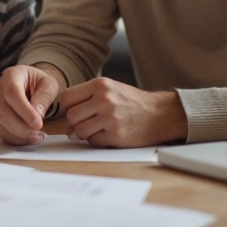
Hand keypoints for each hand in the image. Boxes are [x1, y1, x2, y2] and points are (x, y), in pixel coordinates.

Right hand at [0, 65, 59, 144]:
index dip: (24, 110)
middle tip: (38, 133)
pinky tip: (28, 139)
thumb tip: (37, 113)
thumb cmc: (41, 83)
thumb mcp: (49, 84)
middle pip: (2, 109)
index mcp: (12, 75)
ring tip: (36, 137)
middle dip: (20, 126)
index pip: (12, 92)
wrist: (33, 85)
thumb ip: (45, 96)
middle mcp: (0, 88)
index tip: (38, 123)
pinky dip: (13, 138)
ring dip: (17, 134)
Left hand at [59, 77, 187, 147]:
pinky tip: (109, 134)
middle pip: (71, 116)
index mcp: (100, 84)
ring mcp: (110, 118)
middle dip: (76, 123)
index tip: (78, 111)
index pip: (66, 97)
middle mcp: (104, 99)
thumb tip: (67, 124)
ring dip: (86, 133)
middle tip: (89, 122)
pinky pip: (93, 142)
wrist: (160, 114)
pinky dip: (98, 141)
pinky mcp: (116, 135)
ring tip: (99, 128)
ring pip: (79, 131)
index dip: (69, 107)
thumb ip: (87, 99)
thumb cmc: (132, 102)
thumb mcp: (110, 89)